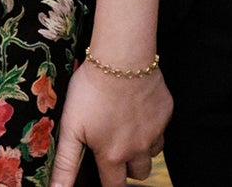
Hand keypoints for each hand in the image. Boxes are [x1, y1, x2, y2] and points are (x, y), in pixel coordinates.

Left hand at [51, 66, 171, 186]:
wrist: (122, 57)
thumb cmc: (92, 90)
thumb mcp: (71, 127)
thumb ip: (65, 164)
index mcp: (114, 155)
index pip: (114, 186)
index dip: (108, 182)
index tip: (102, 171)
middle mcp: (138, 149)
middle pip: (138, 174)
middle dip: (127, 167)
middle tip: (113, 146)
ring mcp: (156, 131)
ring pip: (152, 152)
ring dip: (141, 147)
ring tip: (124, 126)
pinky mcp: (166, 112)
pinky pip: (161, 128)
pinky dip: (151, 125)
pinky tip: (137, 107)